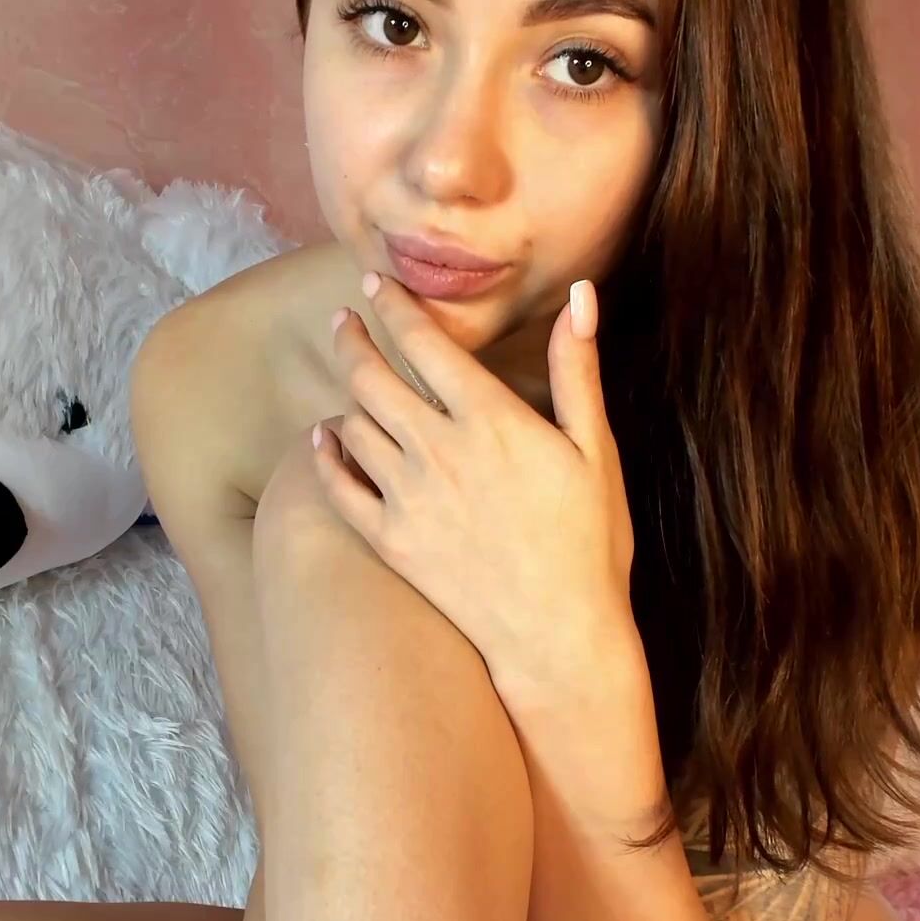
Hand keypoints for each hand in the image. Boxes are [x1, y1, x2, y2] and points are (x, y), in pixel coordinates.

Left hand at [311, 272, 640, 723]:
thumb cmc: (588, 541)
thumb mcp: (594, 449)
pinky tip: (325, 440)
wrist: (558, 634)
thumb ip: (578, 369)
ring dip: (345, 394)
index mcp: (490, 419)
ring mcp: (407, 497)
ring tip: (347, 379)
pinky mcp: (389, 541)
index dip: (394, 308)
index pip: (425, 344)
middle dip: (353, 340)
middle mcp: (438, 450)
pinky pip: (339, 488)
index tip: (376, 286)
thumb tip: (582, 294)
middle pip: (372, 378)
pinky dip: (326, 457)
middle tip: (344, 321)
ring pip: (353, 426)